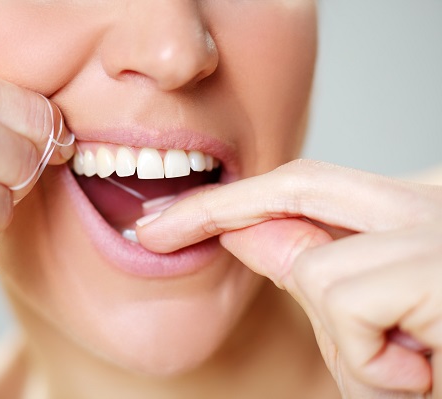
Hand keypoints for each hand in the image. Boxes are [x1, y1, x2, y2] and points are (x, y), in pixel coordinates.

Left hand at [137, 160, 441, 397]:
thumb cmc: (441, 367)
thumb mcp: (371, 323)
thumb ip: (320, 269)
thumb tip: (250, 231)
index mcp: (417, 213)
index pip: (307, 187)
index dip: (232, 201)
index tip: (169, 220)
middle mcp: (437, 204)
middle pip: (301, 184)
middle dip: (217, 208)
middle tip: (153, 232)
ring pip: (319, 269)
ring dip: (342, 342)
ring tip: (405, 371)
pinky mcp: (440, 266)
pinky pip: (344, 303)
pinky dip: (365, 359)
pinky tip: (421, 374)